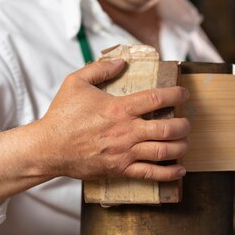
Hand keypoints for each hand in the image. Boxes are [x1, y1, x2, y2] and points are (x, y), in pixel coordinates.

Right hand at [36, 59, 189, 181]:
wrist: (48, 148)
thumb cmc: (61, 115)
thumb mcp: (76, 82)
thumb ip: (99, 69)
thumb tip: (120, 61)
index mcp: (119, 108)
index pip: (156, 99)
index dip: (176, 95)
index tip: (184, 94)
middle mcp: (126, 130)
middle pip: (167, 128)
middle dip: (183, 125)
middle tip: (186, 122)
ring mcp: (124, 152)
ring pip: (163, 151)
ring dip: (180, 147)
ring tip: (184, 142)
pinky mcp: (120, 169)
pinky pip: (150, 173)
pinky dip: (168, 173)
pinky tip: (180, 170)